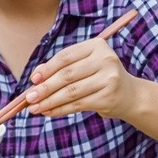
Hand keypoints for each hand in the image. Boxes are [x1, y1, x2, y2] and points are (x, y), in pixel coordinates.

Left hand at [24, 37, 142, 119]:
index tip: (33, 79)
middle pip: (67, 75)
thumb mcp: (83, 66)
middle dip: (45, 88)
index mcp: (97, 45)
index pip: (66, 56)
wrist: (129, 95)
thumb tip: (36, 76)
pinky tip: (48, 112)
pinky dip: (60, 109)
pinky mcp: (108, 97)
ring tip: (34, 108)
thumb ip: (61, 67)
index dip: (47, 68)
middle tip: (29, 98)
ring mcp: (109, 79)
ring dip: (49, 101)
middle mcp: (105, 59)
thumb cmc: (98, 77)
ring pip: (71, 92)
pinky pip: (78, 104)